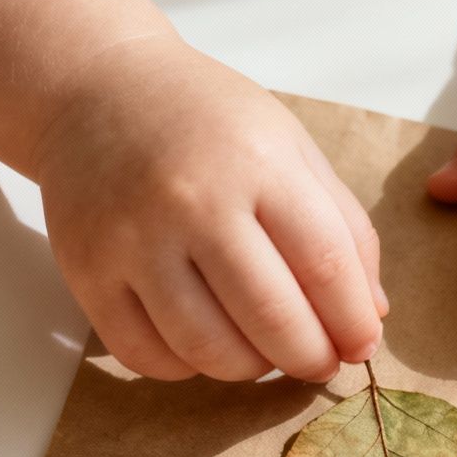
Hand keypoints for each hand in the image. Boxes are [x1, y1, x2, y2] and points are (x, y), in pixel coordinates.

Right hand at [33, 34, 387, 382]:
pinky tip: (202, 342)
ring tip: (262, 353)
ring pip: (209, 350)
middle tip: (319, 361)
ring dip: (251, 369)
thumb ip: (342, 225)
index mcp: (257, 162)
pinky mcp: (86, 272)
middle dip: (310, 358)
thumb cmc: (203, 120)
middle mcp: (192, 200)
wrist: (93, 87)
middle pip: (272, 318)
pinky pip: (146, 356)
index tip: (361, 345)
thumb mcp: (288, 145)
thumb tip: (371, 316)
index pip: (325, 265)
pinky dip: (185, 368)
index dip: (352, 322)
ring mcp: (132, 240)